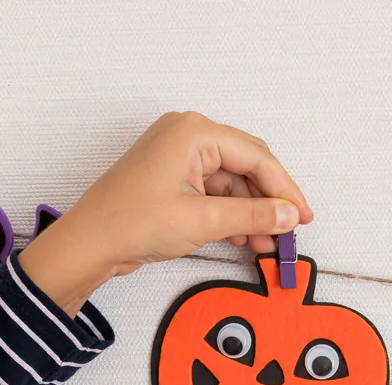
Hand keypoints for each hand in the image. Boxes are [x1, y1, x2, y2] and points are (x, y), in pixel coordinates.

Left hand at [20, 111, 314, 314]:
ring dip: (252, 211)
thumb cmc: (133, 222)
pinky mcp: (172, 177)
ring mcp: (178, 156)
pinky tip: (244, 237)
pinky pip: (215, 190)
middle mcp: (187, 136)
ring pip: (233, 181)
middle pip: (248, 165)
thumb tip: (290, 215)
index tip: (303, 218)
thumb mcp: (205, 220)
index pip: (258, 158)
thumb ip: (255, 215)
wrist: (88, 244)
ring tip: (267, 243)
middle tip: (290, 231)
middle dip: (270, 200)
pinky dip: (232, 213)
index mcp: (194, 132)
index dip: (285, 190)